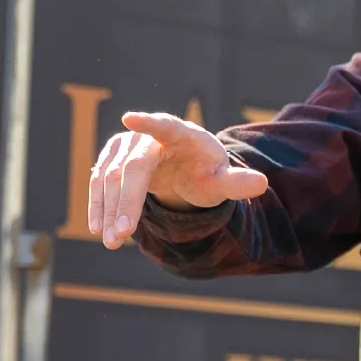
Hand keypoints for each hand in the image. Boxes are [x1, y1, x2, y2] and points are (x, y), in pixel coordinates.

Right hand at [86, 111, 269, 248]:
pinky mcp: (111, 159)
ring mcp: (126, 145)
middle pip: (133, 167)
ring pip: (109, 176)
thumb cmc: (205, 171)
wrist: (183, 168)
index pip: (165, 126)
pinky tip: (98, 228)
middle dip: (126, 201)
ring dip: (107, 210)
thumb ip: (238, 183)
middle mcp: (149, 135)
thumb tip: (262, 183)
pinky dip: (98, 205)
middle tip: (122, 235)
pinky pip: (99, 181)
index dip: (150, 123)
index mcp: (182, 134)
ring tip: (110, 241)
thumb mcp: (222, 180)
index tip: (130, 119)